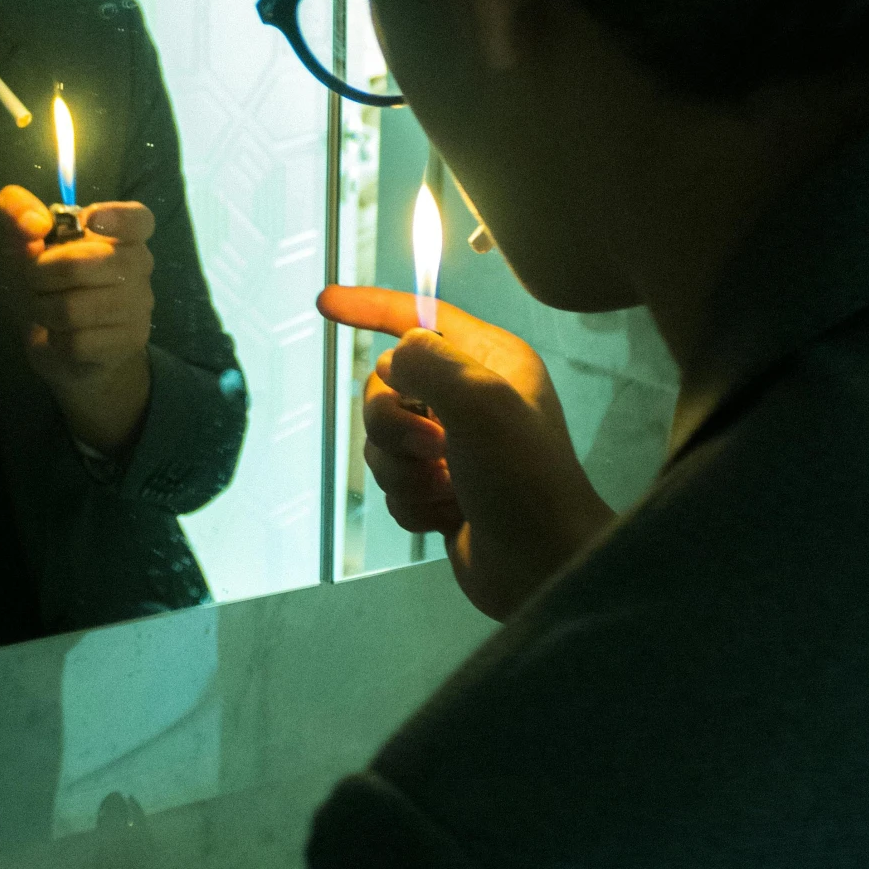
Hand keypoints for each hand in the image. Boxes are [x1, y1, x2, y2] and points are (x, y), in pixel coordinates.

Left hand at [0, 186, 154, 452]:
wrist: (58, 343)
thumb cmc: (46, 283)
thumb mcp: (21, 245)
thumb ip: (16, 215)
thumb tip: (35, 221)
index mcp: (120, 233)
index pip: (138, 219)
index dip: (117, 217)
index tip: (89, 221)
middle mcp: (139, 265)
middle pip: (84, 263)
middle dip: (41, 273)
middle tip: (33, 281)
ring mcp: (139, 304)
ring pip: (74, 309)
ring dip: (44, 310)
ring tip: (44, 309)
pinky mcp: (130, 340)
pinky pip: (78, 342)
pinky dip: (57, 340)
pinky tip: (61, 335)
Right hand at [319, 286, 615, 621]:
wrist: (543, 566)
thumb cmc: (526, 481)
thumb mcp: (481, 401)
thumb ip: (429, 361)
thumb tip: (394, 359)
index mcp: (489, 360)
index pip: (420, 317)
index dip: (370, 307)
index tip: (325, 302)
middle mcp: (469, 396)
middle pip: (383, 387)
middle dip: (394, 426)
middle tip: (437, 450)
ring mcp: (452, 445)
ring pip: (380, 441)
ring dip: (404, 471)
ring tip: (447, 489)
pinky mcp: (438, 488)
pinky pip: (390, 483)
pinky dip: (411, 502)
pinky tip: (447, 515)